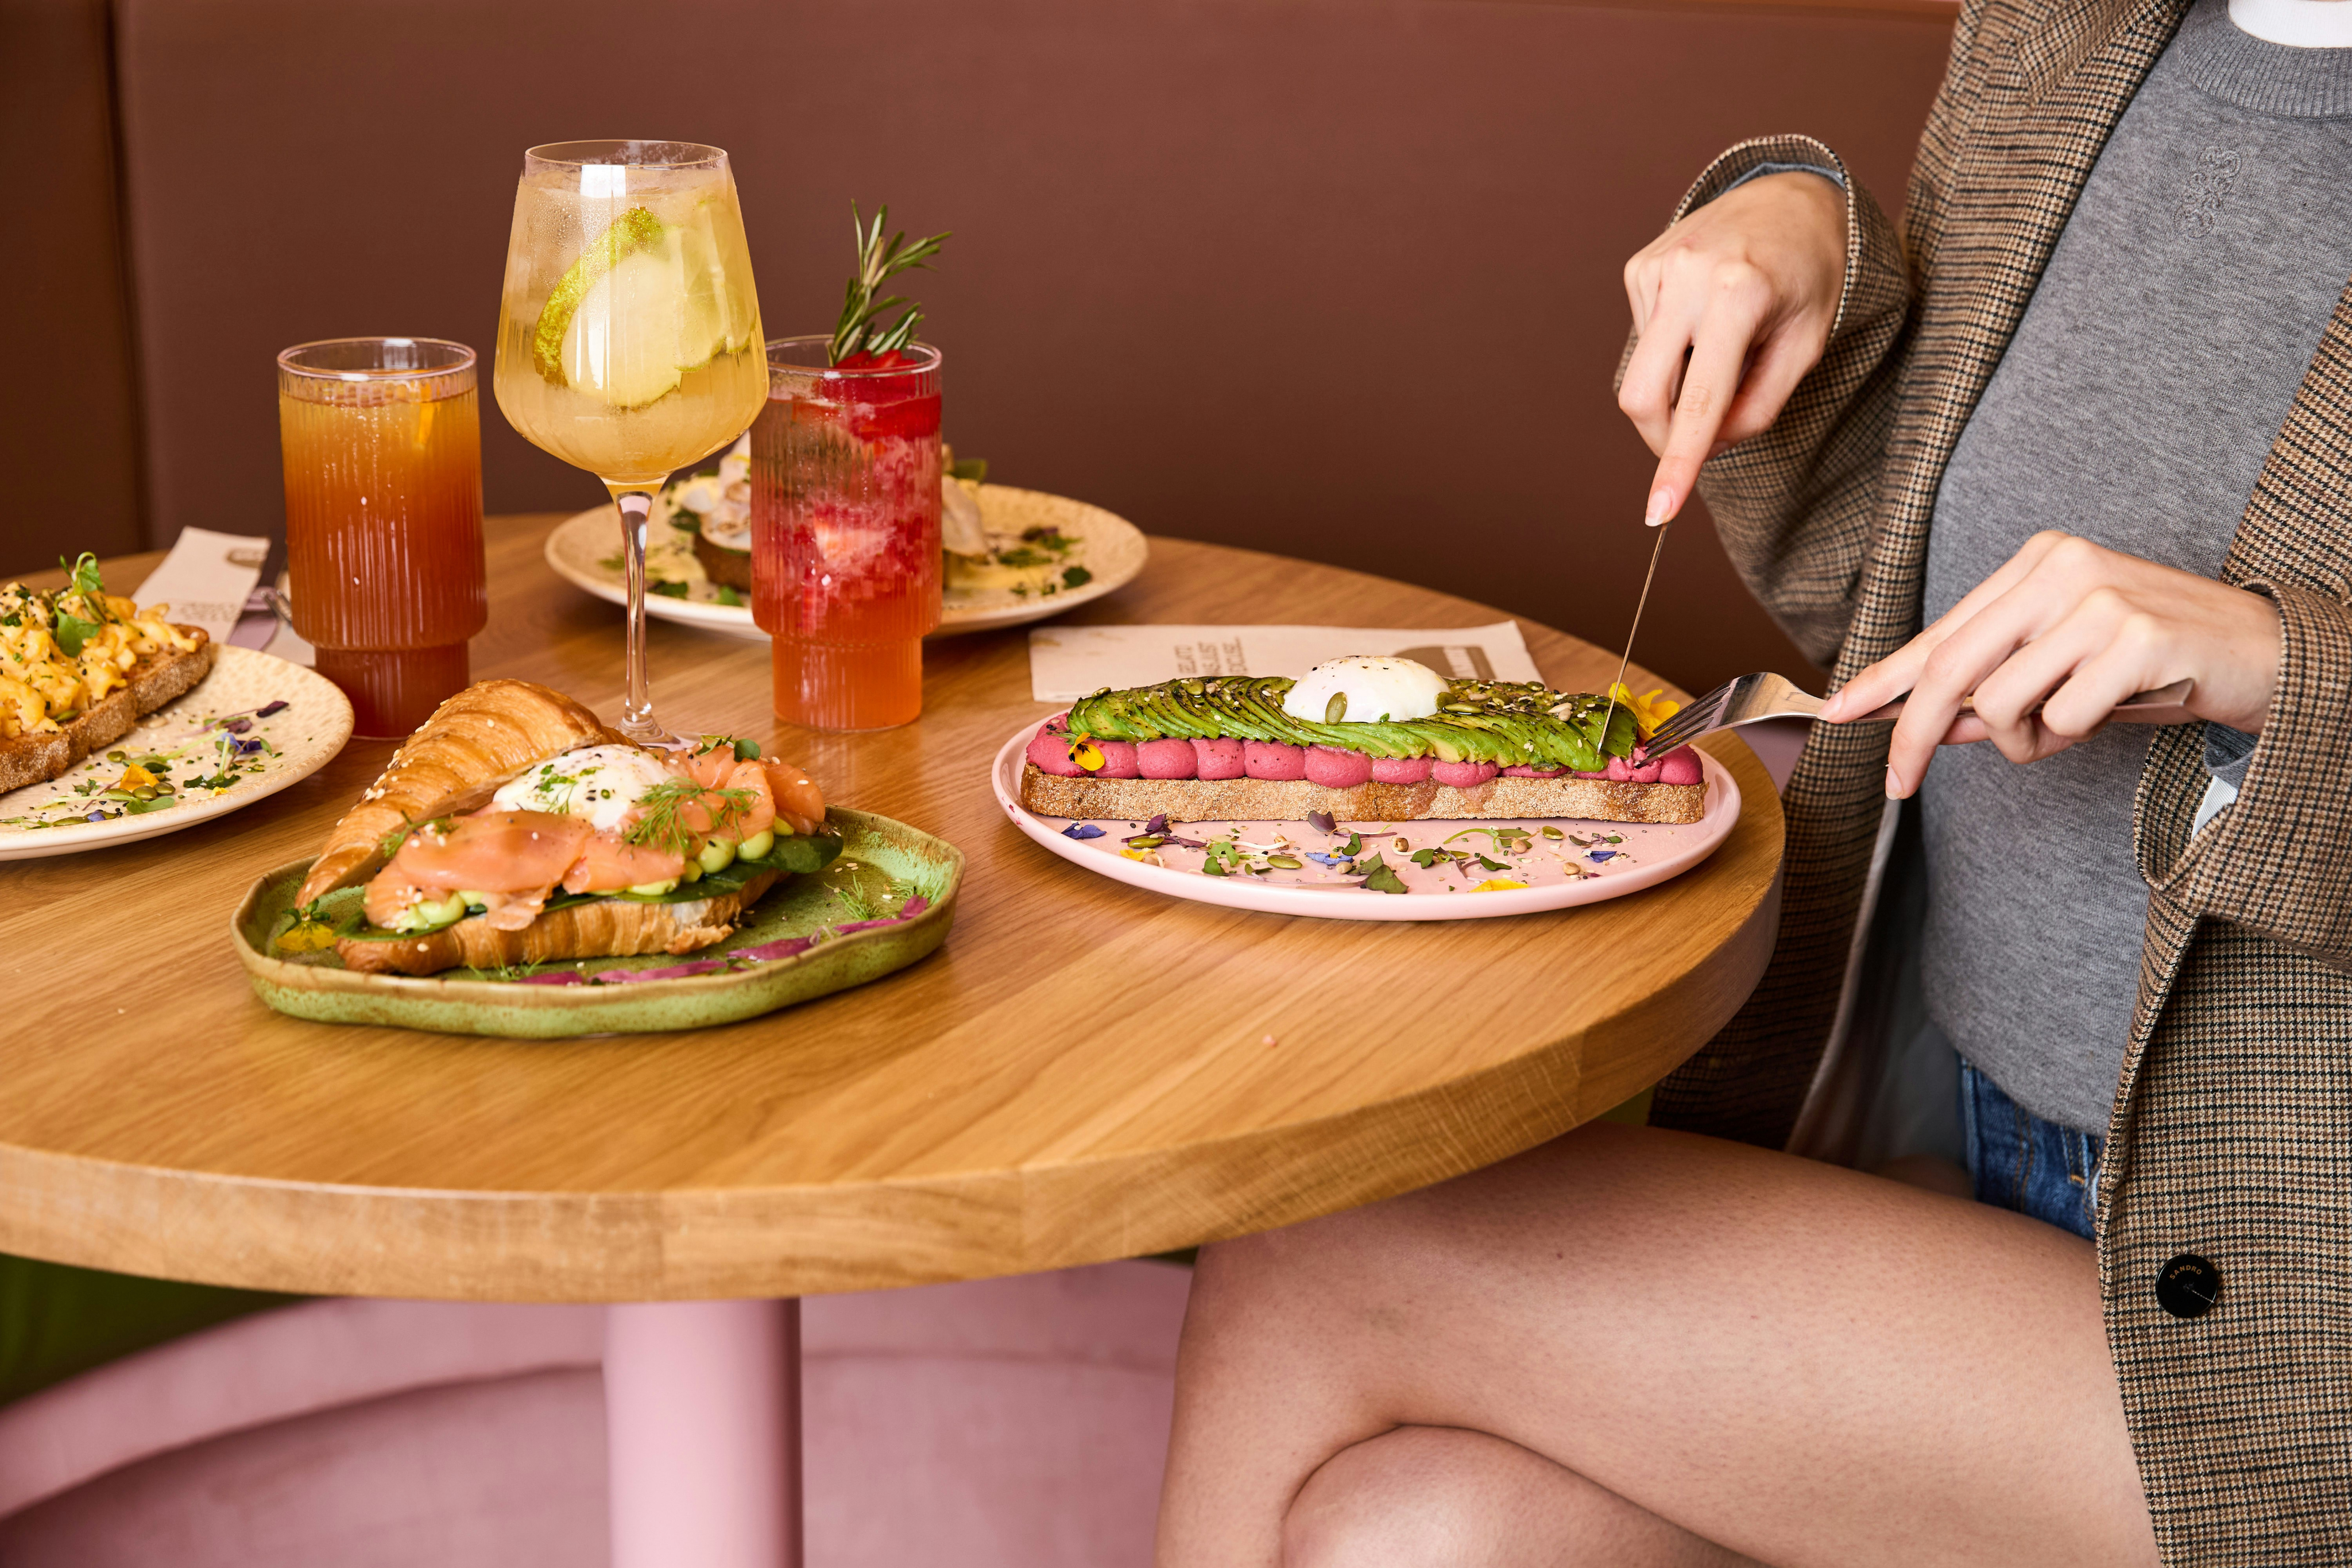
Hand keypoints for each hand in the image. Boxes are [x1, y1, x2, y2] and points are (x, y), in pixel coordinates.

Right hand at [1619, 170, 1846, 526]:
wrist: (1790, 195)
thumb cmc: (1810, 274)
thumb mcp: (1808, 345)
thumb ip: (1759, 406)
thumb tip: (1705, 447)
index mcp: (1738, 296)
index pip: (1699, 401)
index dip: (1678, 463)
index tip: (1659, 511)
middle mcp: (1686, 277)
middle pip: (1642, 395)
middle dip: (1662, 438)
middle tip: (1698, 446)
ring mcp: (1654, 269)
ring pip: (1642, 372)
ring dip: (1678, 384)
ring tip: (1724, 346)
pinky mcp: (1637, 267)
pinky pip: (1643, 339)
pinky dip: (1672, 350)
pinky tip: (1704, 319)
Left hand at [1820, 532, 2282, 798]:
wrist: (2263, 652)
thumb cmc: (2152, 664)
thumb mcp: (2061, 670)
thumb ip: (1993, 690)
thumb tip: (1924, 726)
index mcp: (2036, 564)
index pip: (1940, 633)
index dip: (1881, 680)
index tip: (1832, 714)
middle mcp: (2061, 569)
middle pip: (1953, 668)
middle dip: (1917, 734)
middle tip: (1899, 784)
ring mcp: (2100, 600)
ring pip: (2005, 703)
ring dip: (2026, 740)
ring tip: (2077, 720)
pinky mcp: (2137, 638)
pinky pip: (2065, 718)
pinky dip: (2079, 735)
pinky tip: (2120, 709)